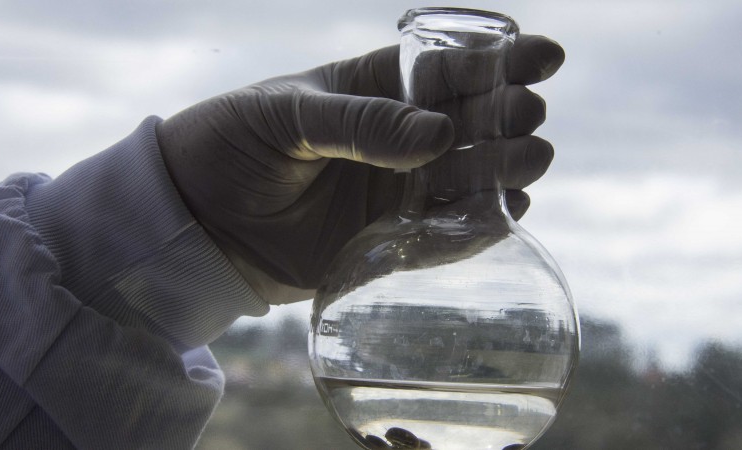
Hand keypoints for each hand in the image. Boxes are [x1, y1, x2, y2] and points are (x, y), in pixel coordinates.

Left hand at [156, 35, 563, 302]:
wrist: (196, 219)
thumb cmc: (231, 144)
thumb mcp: (288, 115)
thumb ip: (361, 123)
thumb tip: (441, 135)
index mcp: (375, 87)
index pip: (451, 68)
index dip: (502, 60)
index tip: (545, 58)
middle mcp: (398, 137)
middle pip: (475, 122)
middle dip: (510, 115)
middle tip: (525, 116)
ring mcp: (399, 188)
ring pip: (472, 177)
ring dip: (508, 168)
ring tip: (528, 162)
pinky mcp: (391, 238)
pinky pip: (448, 232)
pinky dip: (480, 225)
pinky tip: (508, 212)